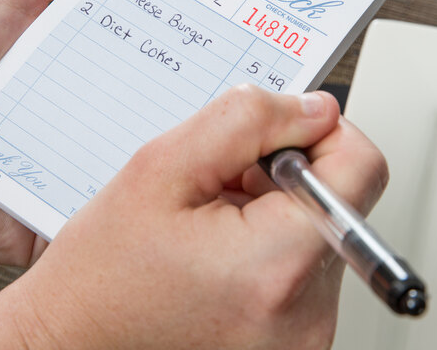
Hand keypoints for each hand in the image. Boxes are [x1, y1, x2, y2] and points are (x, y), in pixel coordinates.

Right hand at [0, 86, 387, 348]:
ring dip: (273, 206)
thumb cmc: (101, 272)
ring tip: (212, 220)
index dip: (322, 131)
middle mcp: (306, 314)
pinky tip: (219, 246)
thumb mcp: (160, 169)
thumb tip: (314, 110)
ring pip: (321, 226)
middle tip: (221, 185)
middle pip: (340, 196)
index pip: (362, 166)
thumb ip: (245, 121)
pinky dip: (269, 239)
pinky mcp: (295, 340)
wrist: (74, 343)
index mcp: (275, 266)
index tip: (277, 133)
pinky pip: (304, 261)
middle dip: (283, 172)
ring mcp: (305, 336)